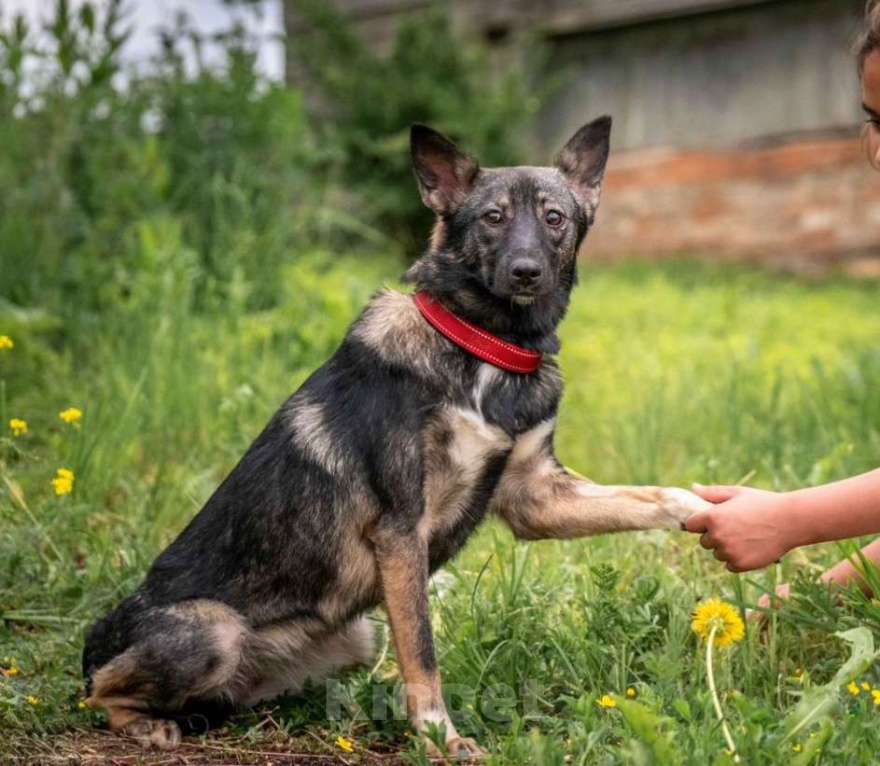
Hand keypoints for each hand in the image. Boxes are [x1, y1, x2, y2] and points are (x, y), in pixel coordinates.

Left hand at [685, 485, 799, 571]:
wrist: (791, 521)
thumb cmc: (763, 503)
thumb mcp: (737, 493)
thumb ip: (712, 493)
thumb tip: (693, 488)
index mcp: (712, 517)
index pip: (690, 525)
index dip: (700, 523)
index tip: (711, 521)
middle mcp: (717, 536)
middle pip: (704, 542)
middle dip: (714, 536)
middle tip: (735, 527)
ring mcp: (729, 552)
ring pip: (717, 554)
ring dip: (726, 548)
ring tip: (746, 537)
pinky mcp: (740, 565)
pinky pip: (730, 565)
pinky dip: (737, 560)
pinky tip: (751, 548)